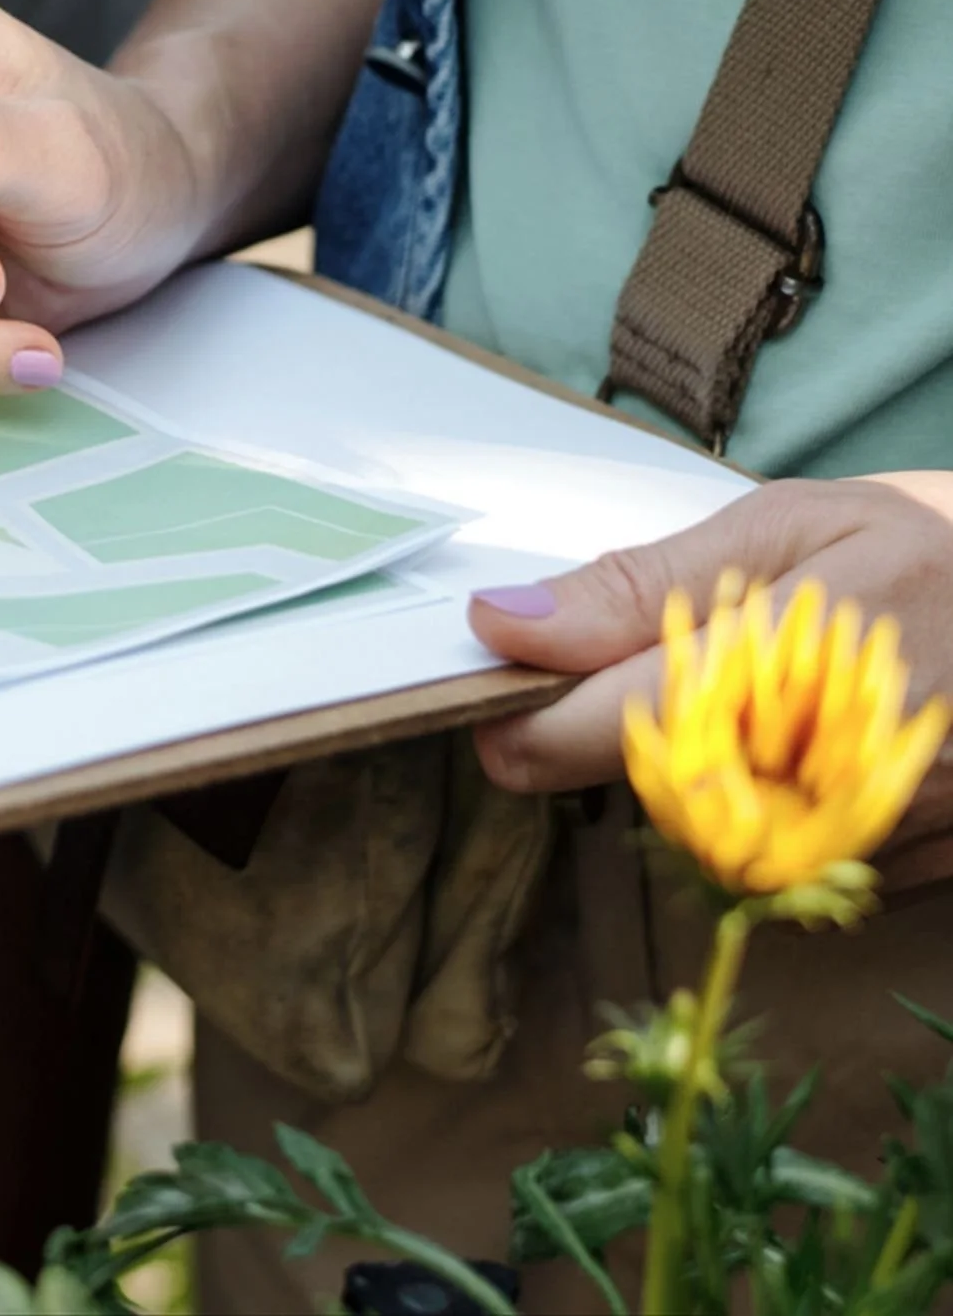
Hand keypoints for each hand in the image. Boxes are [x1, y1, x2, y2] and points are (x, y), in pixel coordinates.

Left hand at [468, 473, 952, 842]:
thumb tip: (505, 621)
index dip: (533, 721)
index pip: (621, 719)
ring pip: (710, 838)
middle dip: (603, 742)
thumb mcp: (784, 527)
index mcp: (809, 649)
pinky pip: (778, 865)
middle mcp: (847, 757)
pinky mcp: (906, 871)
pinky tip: (783, 749)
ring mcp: (881, 827)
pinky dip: (752, 810)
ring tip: (732, 701)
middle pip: (654, 790)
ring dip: (687, 778)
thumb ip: (639, 585)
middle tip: (601, 682)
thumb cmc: (921, 548)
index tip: (488, 703)